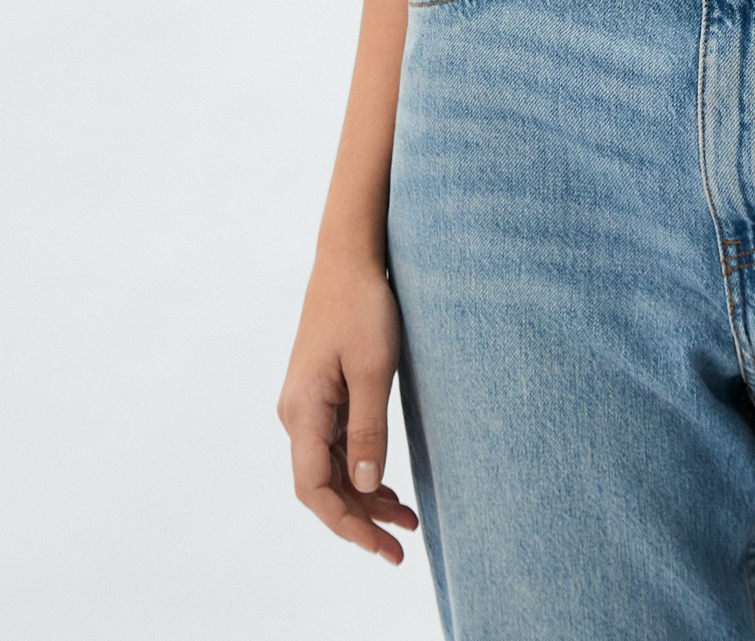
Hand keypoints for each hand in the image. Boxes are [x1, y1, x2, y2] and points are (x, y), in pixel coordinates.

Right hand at [277, 261, 419, 563]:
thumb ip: (368, 430)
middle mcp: (297, 415)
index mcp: (303, 411)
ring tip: (406, 521)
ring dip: (364, 498)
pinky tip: (388, 487)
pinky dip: (362, 471)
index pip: (315, 490)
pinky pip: (336, 447)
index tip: (381, 546)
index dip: (347, 524)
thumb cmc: (362, 306)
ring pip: (331, 470)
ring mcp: (307, 406)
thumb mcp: (373, 368)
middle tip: (402, 547)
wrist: (349, 259)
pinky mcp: (321, 395)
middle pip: (323, 486)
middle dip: (360, 520)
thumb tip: (367, 488)